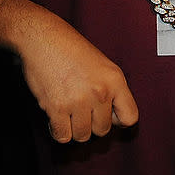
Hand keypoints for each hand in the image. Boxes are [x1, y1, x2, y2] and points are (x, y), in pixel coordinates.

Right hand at [17, 14, 138, 142]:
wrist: (44, 38)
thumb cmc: (71, 49)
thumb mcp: (102, 65)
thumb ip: (111, 89)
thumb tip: (113, 119)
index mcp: (115, 80)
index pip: (130, 118)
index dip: (117, 120)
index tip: (106, 115)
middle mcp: (100, 92)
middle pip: (103, 130)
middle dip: (91, 124)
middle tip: (81, 110)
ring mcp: (79, 101)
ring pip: (82, 136)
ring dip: (74, 128)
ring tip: (68, 113)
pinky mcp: (57, 107)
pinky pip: (63, 136)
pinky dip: (59, 131)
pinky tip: (57, 118)